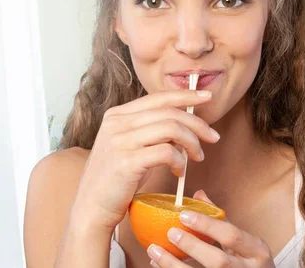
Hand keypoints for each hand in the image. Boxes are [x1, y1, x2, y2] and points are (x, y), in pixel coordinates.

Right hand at [70, 90, 219, 232]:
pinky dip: (180, 160)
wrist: (91, 208)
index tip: (207, 97)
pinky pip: (166, 152)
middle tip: (212, 138)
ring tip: (197, 157)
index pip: (157, 97)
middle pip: (169, 112)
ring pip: (171, 128)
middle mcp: (116, 123)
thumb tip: (184, 125)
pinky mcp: (126, 162)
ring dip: (192, 142)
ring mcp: (119, 141)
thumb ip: (150, 132)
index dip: (185, 95)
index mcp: (117, 115)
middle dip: (197, 123)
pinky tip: (179, 170)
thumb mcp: (129, 147)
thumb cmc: (115, 180)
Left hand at [148, 190, 274, 267]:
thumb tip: (197, 194)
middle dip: (192, 247)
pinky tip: (158, 265)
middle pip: (219, 261)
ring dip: (174, 265)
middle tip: (170, 232)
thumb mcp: (243, 241)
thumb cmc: (249, 261)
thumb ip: (221, 220)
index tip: (183, 215)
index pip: (231, 235)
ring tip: (154, 251)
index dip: (207, 225)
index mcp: (257, 251)